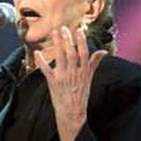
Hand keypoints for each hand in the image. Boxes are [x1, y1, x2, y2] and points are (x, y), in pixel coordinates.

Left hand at [35, 26, 107, 140]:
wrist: (72, 112)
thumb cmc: (80, 93)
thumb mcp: (89, 78)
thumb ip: (94, 63)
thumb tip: (103, 51)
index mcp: (83, 71)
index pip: (84, 53)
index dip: (82, 41)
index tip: (79, 29)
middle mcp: (74, 73)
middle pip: (71, 53)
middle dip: (68, 40)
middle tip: (63, 28)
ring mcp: (63, 77)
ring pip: (60, 58)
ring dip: (57, 45)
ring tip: (54, 33)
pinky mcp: (53, 82)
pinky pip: (46, 70)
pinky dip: (41, 62)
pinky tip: (37, 53)